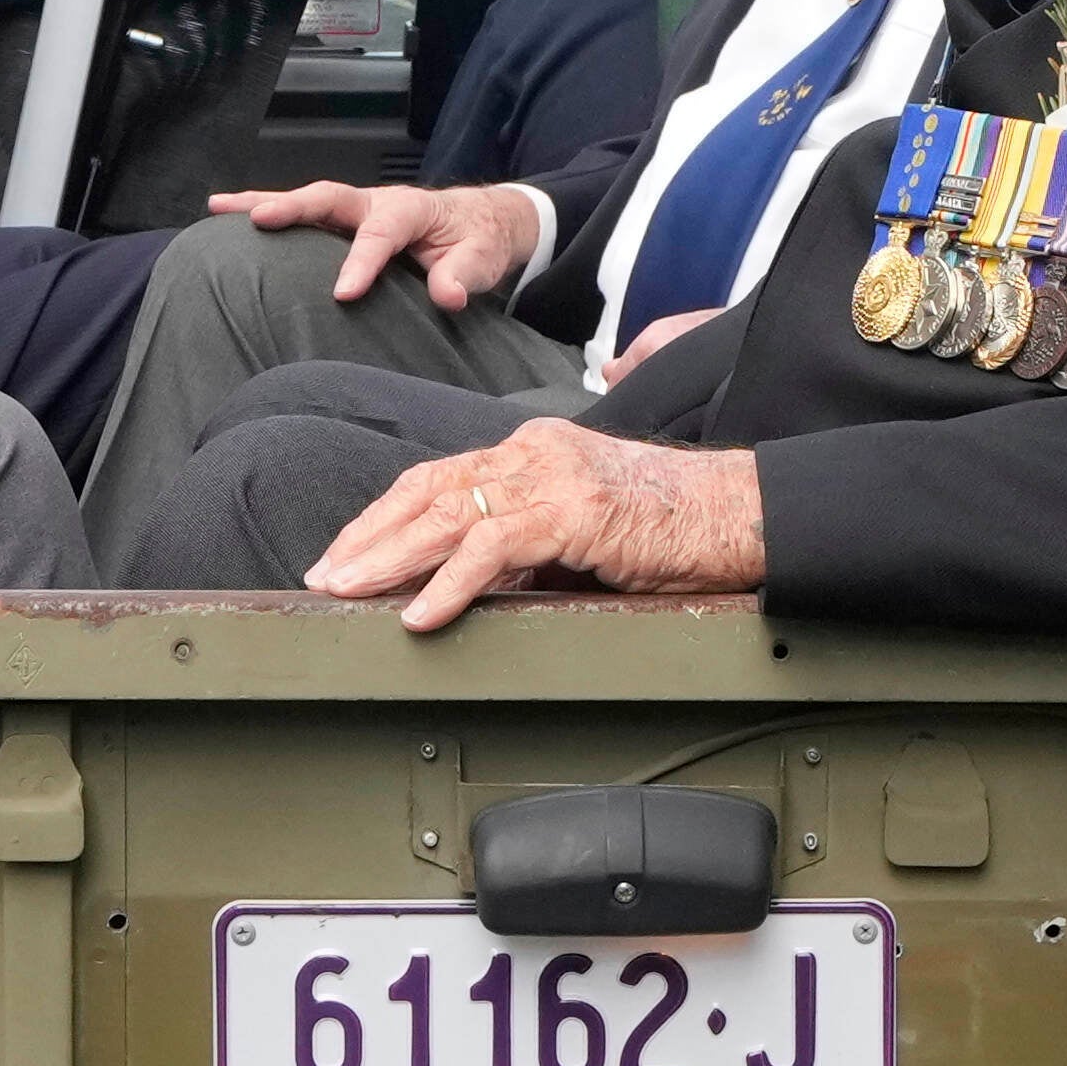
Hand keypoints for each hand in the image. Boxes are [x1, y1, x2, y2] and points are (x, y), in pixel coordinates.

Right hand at [212, 174, 553, 312]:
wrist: (477, 223)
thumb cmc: (476, 242)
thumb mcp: (482, 261)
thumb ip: (463, 276)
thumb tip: (447, 296)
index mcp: (409, 209)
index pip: (380, 234)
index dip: (362, 262)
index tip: (343, 294)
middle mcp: (374, 202)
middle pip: (328, 198)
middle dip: (293, 207)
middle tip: (258, 219)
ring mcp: (355, 209)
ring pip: (306, 202)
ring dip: (262, 203)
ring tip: (217, 208)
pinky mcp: (342, 222)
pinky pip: (303, 216)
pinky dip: (267, 214)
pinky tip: (229, 224)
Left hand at [297, 415, 766, 633]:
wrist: (744, 515)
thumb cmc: (674, 532)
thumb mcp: (582, 538)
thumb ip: (526, 553)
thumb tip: (469, 594)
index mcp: (533, 451)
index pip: (440, 478)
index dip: (385, 516)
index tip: (346, 555)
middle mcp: (535, 452)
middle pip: (430, 490)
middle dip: (368, 537)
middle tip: (322, 578)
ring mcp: (555, 476)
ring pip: (450, 514)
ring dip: (391, 558)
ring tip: (348, 593)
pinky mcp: (577, 509)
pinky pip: (497, 547)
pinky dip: (452, 582)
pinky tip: (422, 614)